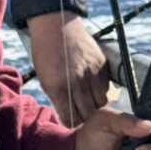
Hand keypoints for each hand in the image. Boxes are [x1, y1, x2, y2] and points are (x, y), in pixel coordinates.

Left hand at [27, 11, 108, 125]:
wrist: (56, 26)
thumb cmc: (45, 54)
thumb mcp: (44, 78)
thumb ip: (57, 98)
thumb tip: (68, 116)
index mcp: (58, 87)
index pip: (72, 118)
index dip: (72, 123)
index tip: (72, 123)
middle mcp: (77, 81)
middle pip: (89, 114)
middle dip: (86, 119)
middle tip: (82, 117)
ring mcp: (91, 72)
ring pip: (101, 102)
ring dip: (95, 106)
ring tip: (89, 103)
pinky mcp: (101, 64)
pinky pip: (106, 87)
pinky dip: (100, 91)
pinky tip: (92, 88)